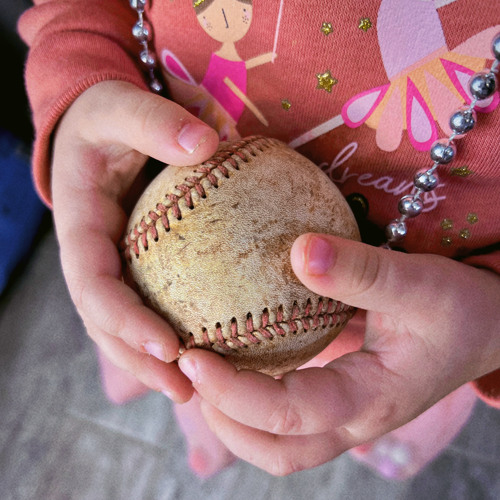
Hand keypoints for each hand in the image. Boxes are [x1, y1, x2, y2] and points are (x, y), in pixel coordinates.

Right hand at [51, 80, 218, 402]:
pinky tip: (218, 346)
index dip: (122, 322)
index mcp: (80, 229)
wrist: (102, 126)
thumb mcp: (120, 105)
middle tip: (188, 390)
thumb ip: (154, 120)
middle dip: (142, 362)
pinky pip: (157, 303)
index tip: (167, 347)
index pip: (93, 286)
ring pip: (128, 326)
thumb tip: (207, 144)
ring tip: (201, 389)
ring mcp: (114, 266)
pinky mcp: (138, 267)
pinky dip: (179, 331)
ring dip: (159, 363)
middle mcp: (93, 258)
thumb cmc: (108, 117)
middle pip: (108, 324)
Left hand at [178, 233, 499, 473]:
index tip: (191, 357)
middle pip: (276, 451)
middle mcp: (353, 419)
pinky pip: (287, 409)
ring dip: (233, 416)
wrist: (483, 327)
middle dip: (224, 422)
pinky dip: (252, 393)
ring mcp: (345, 412)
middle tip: (188, 372)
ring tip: (201, 369)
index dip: (233, 392)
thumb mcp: (417, 283)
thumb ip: (360, 271)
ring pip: (279, 441)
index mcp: (369, 400)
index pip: (289, 413)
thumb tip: (297, 250)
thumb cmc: (458, 308)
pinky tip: (238, 348)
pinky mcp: (340, 393)